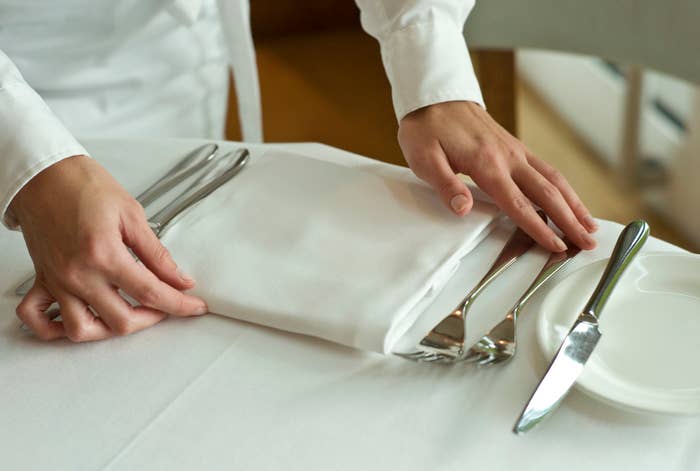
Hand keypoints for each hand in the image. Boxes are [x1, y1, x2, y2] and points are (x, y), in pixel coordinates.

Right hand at [10, 155, 207, 341]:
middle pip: (120, 320)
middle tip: (166, 306)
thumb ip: (157, 254)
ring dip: (109, 330)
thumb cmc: (83, 186)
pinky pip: (37, 319)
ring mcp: (57, 281)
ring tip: (130, 314)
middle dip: (152, 319)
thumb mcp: (132, 215)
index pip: (150, 293)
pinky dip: (56, 328)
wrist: (44, 175)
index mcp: (104, 254)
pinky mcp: (42, 280)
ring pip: (82, 330)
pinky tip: (81, 319)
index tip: (194, 306)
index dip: (179, 304)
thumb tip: (179, 278)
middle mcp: (78, 274)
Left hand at [398, 101, 596, 251]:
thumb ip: (445, 184)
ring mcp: (515, 151)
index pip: (518, 204)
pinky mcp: (515, 147)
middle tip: (588, 243)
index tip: (557, 246)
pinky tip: (569, 199)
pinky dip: (563, 187)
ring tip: (590, 225)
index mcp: (486, 164)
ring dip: (574, 203)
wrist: (435, 96)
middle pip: (547, 194)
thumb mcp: (424, 157)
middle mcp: (508, 157)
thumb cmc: (427, 128)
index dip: (539, 228)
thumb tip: (463, 208)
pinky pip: (546, 169)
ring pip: (554, 179)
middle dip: (570, 220)